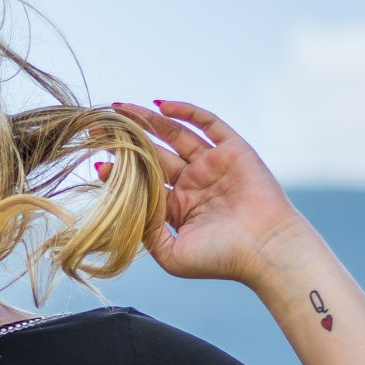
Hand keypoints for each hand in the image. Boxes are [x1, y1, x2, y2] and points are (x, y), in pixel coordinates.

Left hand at [105, 100, 308, 286]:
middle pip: (154, 153)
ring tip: (121, 108)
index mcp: (179, 208)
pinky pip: (207, 123)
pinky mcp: (232, 150)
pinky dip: (185, 111)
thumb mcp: (172, 254)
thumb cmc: (221, 258)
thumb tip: (120, 205)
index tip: (99, 162)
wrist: (265, 250)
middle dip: (128, 139)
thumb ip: (146, 231)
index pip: (144, 182)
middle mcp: (194, 183)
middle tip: (99, 125)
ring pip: (175, 134)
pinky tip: (159, 105)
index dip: (122, 171)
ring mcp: (213, 164)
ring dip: (149, 120)